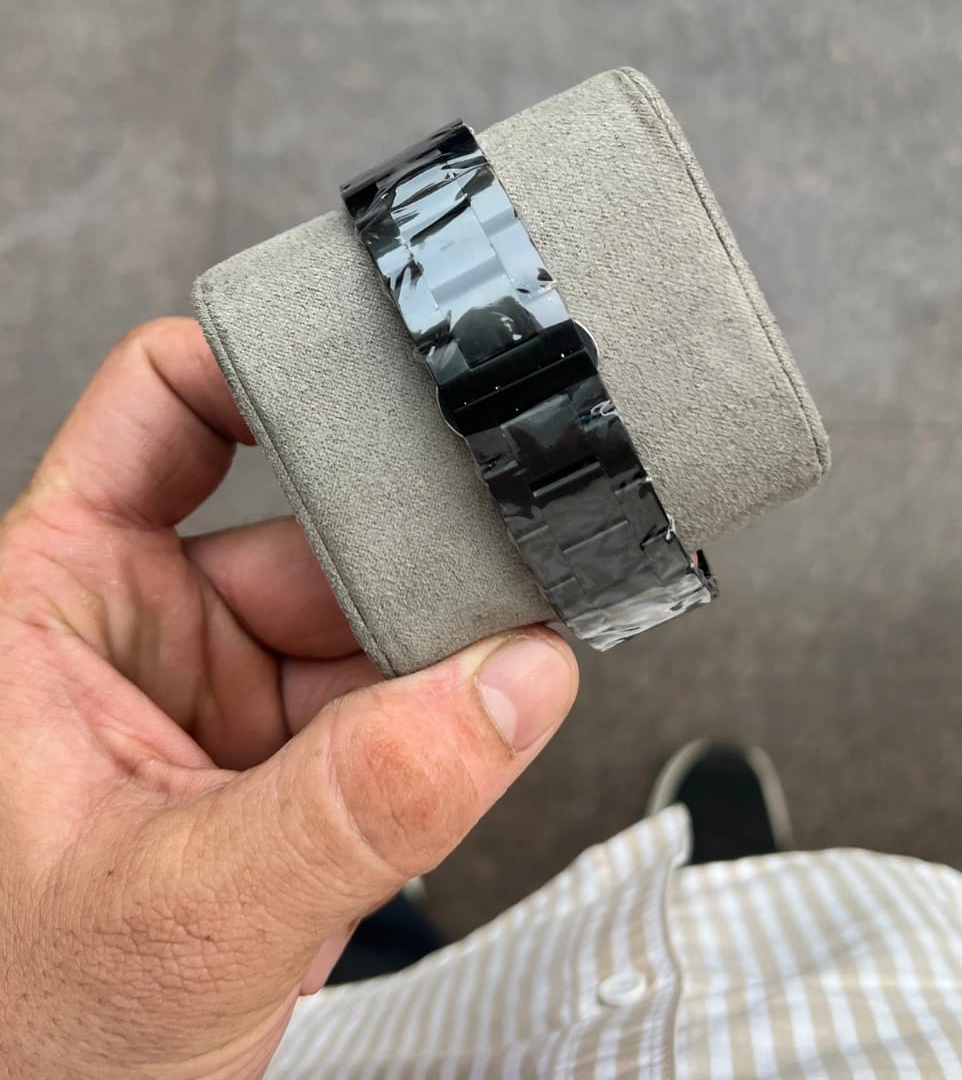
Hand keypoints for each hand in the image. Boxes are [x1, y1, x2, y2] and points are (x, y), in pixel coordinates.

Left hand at [0, 318, 577, 1079]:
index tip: (362, 347)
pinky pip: (388, 704)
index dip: (255, 356)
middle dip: (406, 544)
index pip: (157, 409)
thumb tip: (506, 690)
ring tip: (516, 653)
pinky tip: (484, 724)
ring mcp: (219, 699)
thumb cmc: (25, 1040)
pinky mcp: (281, 766)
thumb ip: (353, 805)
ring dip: (442, 644)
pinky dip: (446, 716)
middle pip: (306, 520)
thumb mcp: (180, 914)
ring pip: (365, 619)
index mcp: (52, 603)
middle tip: (501, 549)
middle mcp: (139, 630)